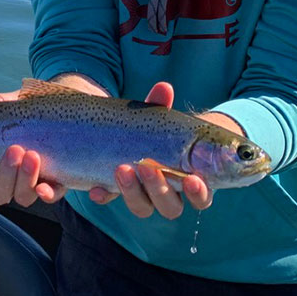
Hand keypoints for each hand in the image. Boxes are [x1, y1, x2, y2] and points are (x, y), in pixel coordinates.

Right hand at [0, 87, 67, 207]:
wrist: (57, 111)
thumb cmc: (25, 114)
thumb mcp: (9, 106)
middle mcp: (11, 179)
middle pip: (0, 192)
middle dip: (6, 175)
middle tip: (14, 150)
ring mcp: (32, 183)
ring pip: (23, 196)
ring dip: (25, 180)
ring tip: (32, 155)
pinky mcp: (55, 183)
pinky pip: (51, 195)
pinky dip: (47, 194)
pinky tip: (43, 188)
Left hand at [89, 81, 213, 218]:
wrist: (129, 131)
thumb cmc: (160, 129)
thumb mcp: (159, 117)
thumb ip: (161, 105)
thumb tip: (163, 88)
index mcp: (189, 181)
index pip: (201, 197)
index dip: (198, 192)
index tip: (192, 179)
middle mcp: (167, 195)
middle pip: (169, 207)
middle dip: (158, 188)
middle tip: (145, 166)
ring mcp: (142, 195)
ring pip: (141, 206)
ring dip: (131, 191)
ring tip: (121, 169)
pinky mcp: (117, 191)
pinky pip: (110, 199)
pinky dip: (103, 195)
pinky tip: (95, 190)